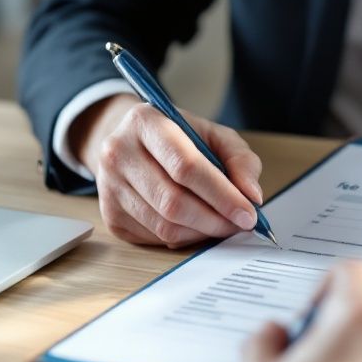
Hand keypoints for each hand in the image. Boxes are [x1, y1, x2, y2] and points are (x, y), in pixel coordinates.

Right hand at [69, 94, 263, 247]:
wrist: (130, 143)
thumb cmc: (177, 138)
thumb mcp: (212, 134)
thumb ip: (240, 159)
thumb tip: (252, 195)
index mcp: (144, 122)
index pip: (185, 166)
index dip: (221, 195)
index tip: (248, 213)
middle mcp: (118, 153)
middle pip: (173, 202)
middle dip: (215, 220)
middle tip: (240, 225)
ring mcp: (109, 186)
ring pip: (164, 226)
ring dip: (202, 233)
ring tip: (222, 225)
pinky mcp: (109, 215)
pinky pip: (154, 238)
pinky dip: (184, 238)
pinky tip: (196, 226)